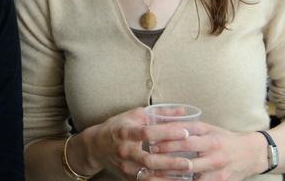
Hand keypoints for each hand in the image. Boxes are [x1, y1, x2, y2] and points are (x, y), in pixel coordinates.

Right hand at [79, 108, 198, 179]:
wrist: (96, 146)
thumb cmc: (118, 127)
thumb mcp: (135, 115)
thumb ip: (159, 113)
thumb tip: (182, 111)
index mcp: (125, 132)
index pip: (147, 133)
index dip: (166, 133)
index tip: (185, 132)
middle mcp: (124, 151)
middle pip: (148, 159)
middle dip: (169, 163)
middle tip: (188, 163)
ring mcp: (125, 166)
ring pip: (147, 176)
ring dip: (166, 178)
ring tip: (185, 177)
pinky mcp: (128, 177)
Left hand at [146, 122, 263, 180]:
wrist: (251, 154)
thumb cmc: (225, 139)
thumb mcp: (210, 129)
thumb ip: (190, 127)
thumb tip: (166, 123)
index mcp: (211, 140)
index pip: (186, 142)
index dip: (168, 143)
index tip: (152, 143)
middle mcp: (215, 158)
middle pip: (187, 161)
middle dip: (166, 161)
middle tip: (149, 160)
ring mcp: (217, 174)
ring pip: (191, 178)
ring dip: (172, 177)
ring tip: (155, 174)